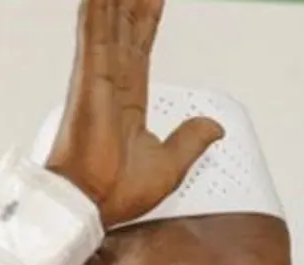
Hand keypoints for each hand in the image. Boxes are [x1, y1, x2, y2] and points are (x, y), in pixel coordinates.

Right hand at [46, 0, 225, 226]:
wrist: (91, 205)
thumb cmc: (116, 193)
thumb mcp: (171, 165)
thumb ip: (191, 140)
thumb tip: (213, 126)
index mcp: (128, 100)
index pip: (139, 47)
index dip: (146, 20)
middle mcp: (110, 82)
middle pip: (124, 27)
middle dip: (132, 0)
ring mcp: (98, 77)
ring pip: (108, 21)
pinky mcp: (89, 78)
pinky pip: (94, 32)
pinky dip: (96, 8)